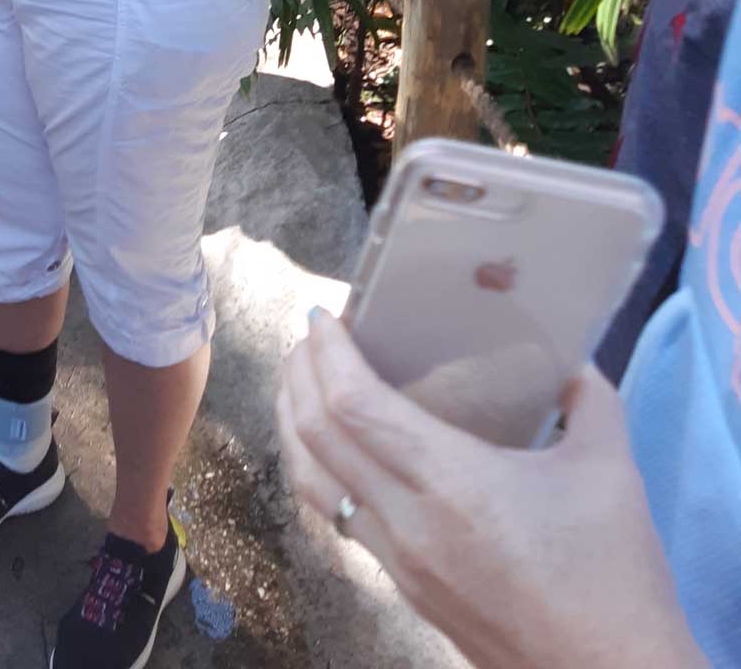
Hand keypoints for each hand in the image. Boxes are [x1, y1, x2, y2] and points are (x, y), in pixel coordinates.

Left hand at [276, 312, 704, 668]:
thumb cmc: (613, 580)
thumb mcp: (610, 473)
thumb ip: (591, 402)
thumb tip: (576, 364)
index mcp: (450, 482)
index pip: (354, 406)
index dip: (327, 353)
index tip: (323, 316)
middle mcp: (408, 521)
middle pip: (316, 436)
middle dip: (298, 376)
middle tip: (310, 337)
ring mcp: (400, 562)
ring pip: (314, 483)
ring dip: (294, 424)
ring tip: (302, 385)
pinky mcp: (406, 590)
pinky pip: (340, 519)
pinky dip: (320, 470)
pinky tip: (337, 454)